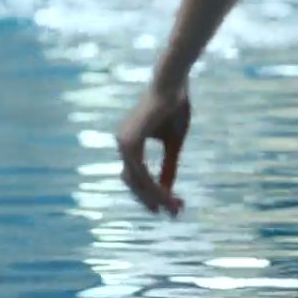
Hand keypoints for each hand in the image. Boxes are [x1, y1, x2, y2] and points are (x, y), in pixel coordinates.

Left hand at [116, 83, 190, 216]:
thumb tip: (167, 189)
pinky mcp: (131, 141)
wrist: (173, 84)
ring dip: (156, 197)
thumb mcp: (173, 143)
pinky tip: (168, 195)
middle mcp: (123, 144)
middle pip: (134, 184)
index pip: (137, 177)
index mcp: (130, 143)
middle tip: (173, 213)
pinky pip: (141, 173)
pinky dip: (155, 186)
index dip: (152, 193)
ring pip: (137, 182)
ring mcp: (124, 143)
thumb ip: (168, 166)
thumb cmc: (174, 108)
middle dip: (153, 201)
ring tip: (174, 208)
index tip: (170, 206)